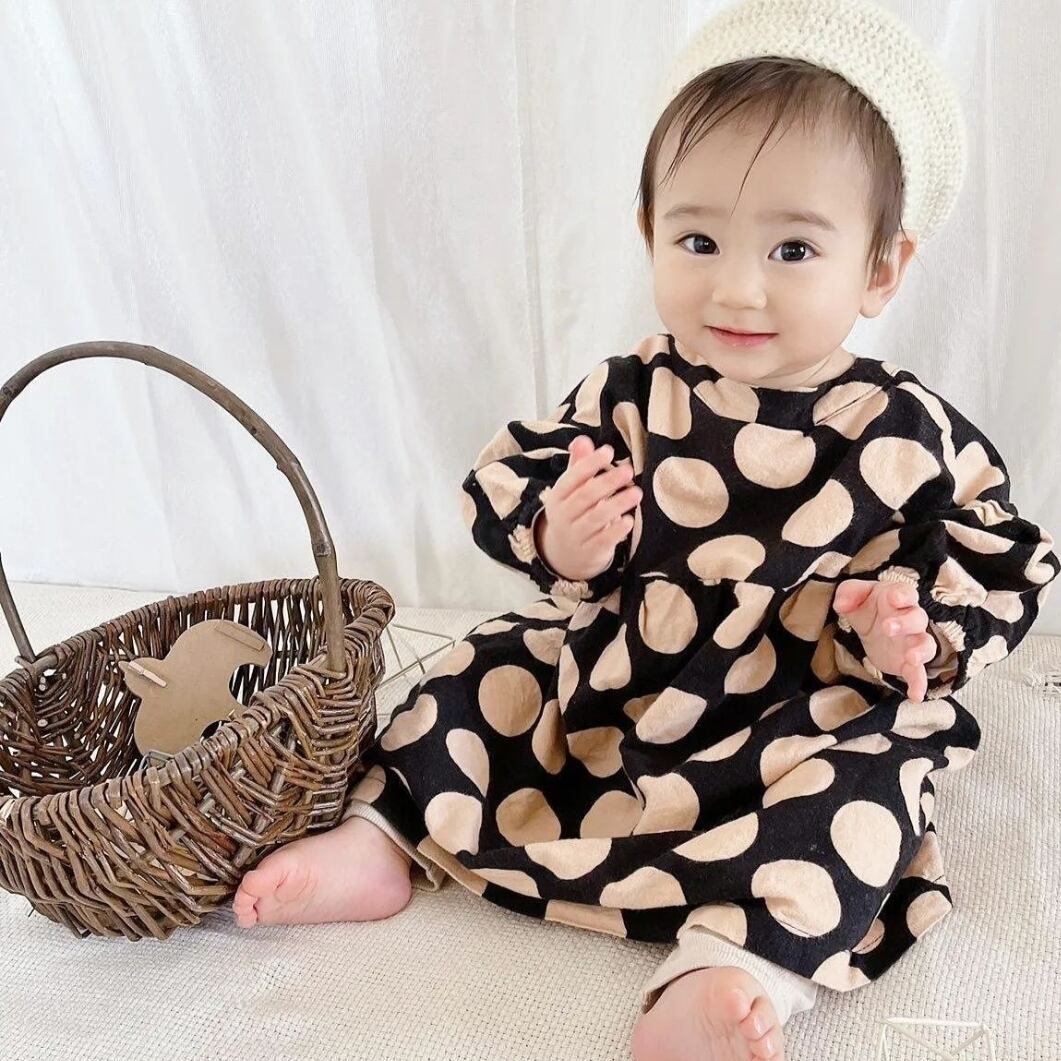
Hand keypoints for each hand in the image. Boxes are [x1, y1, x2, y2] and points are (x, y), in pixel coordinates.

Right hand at [533, 435, 640, 581]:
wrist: (565, 554)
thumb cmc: (574, 512)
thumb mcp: (572, 490)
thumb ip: (579, 465)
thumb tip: (583, 440)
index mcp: (558, 496)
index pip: (572, 478)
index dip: (589, 464)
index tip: (608, 451)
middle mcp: (563, 516)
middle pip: (585, 497)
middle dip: (607, 482)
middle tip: (629, 471)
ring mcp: (575, 536)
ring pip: (596, 518)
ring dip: (617, 504)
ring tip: (636, 493)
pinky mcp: (589, 552)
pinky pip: (603, 541)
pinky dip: (616, 531)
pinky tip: (629, 520)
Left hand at [832, 578, 940, 702]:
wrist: (871, 628)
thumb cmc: (867, 605)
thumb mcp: (853, 595)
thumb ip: (848, 593)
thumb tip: (841, 604)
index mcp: (896, 597)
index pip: (906, 592)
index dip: (902, 594)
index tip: (894, 598)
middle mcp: (910, 619)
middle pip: (918, 618)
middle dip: (905, 623)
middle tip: (887, 628)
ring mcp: (912, 641)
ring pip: (926, 644)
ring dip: (921, 650)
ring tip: (912, 658)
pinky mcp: (908, 662)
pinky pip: (919, 673)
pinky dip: (919, 684)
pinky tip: (916, 696)